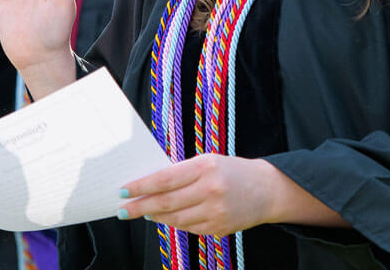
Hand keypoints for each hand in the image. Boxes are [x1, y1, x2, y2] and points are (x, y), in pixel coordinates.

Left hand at [119, 155, 278, 235]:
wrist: (267, 189)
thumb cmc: (233, 171)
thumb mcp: (209, 162)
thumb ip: (182, 172)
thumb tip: (149, 186)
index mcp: (206, 167)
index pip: (164, 179)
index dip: (141, 187)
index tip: (123, 191)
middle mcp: (211, 190)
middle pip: (165, 202)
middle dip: (139, 207)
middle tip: (123, 210)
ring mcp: (215, 211)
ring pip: (174, 219)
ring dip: (155, 217)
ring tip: (145, 213)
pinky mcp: (219, 228)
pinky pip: (188, 228)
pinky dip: (174, 223)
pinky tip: (168, 217)